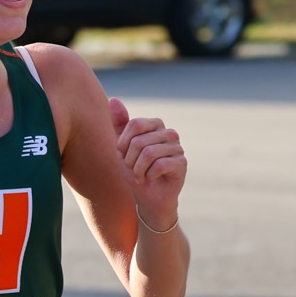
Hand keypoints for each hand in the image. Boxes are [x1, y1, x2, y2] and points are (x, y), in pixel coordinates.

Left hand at [110, 97, 185, 229]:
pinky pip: (159, 165)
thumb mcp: (122, 148)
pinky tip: (150, 179)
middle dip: (130, 160)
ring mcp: (177, 147)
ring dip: (138, 169)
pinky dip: (149, 175)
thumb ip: (119, 124)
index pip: (135, 124)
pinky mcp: (182, 163)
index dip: (123, 143)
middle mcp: (169, 133)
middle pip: (140, 141)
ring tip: (140, 176)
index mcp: (155, 125)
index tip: (122, 155)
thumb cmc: (135, 171)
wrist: (148, 198)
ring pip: (149, 153)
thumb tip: (113, 99)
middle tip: (132, 169)